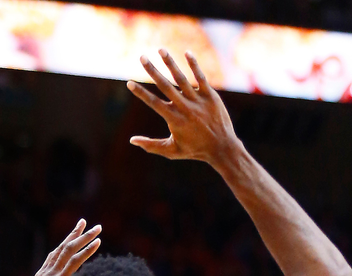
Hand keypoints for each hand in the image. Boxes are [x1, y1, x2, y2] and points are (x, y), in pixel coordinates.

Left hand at [21, 220, 101, 275]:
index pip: (75, 261)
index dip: (88, 250)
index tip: (99, 240)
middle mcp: (51, 274)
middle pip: (68, 249)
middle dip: (83, 236)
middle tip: (97, 226)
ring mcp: (44, 273)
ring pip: (59, 249)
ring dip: (71, 235)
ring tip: (81, 223)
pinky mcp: (40, 274)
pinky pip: (52, 256)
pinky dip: (61, 247)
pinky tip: (67, 242)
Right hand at [129, 50, 239, 165]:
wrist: (222, 148)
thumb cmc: (195, 150)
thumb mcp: (172, 151)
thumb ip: (151, 145)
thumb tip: (132, 140)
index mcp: (174, 120)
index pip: (154, 103)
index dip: (141, 93)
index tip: (129, 83)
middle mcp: (185, 108)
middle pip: (165, 86)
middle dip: (152, 71)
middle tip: (142, 57)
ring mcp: (198, 100)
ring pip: (181, 79)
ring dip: (170, 63)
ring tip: (160, 50)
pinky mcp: (210, 96)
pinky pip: (201, 77)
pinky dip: (194, 65)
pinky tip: (186, 53)